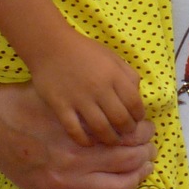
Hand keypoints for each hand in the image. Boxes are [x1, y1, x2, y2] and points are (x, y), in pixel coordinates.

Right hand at [0, 82, 154, 188]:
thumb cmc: (21, 103)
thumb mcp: (56, 93)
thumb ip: (86, 99)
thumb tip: (120, 92)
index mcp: (77, 133)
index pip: (127, 137)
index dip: (143, 132)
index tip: (146, 128)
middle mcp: (74, 161)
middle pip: (128, 161)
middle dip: (145, 153)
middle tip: (150, 146)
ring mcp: (65, 185)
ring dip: (137, 178)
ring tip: (144, 167)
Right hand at [28, 26, 145, 146]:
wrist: (50, 46)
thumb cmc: (84, 51)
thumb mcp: (112, 57)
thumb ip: (127, 75)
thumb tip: (137, 96)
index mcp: (114, 75)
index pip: (134, 104)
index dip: (138, 116)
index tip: (136, 119)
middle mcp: (99, 89)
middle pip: (120, 119)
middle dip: (127, 130)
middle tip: (125, 132)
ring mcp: (79, 99)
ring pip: (101, 128)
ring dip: (110, 138)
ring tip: (111, 139)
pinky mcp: (61, 106)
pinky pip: (75, 130)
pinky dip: (84, 140)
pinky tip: (89, 142)